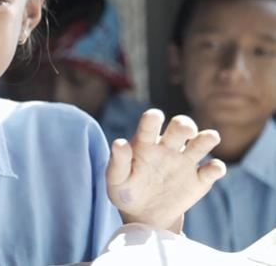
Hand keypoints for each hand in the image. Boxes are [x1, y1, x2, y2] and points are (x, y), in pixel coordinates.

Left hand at [106, 109, 225, 232]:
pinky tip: (213, 169)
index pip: (149, 125)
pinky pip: (212, 169)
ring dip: (207, 138)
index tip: (155, 116)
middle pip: (180, 127)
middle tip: (186, 130)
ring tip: (209, 138)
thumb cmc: (126, 192)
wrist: (144, 217)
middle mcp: (168, 147)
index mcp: (145, 143)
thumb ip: (118, 162)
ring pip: (201, 142)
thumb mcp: (116, 180)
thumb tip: (119, 142)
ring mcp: (185, 162)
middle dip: (185, 124)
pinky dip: (216, 167)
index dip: (153, 118)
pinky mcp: (199, 180)